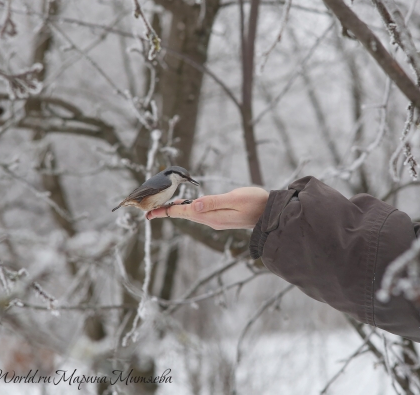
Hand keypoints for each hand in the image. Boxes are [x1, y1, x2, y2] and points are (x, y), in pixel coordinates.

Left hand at [146, 187, 268, 229]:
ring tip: (163, 209)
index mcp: (212, 217)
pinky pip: (200, 214)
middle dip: (168, 212)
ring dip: (178, 211)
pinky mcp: (222, 218)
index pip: (185, 213)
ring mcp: (217, 221)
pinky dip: (189, 210)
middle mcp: (212, 221)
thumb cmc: (256, 202)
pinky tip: (186, 206)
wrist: (270, 213)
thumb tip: (193, 205)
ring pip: (193, 215)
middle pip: (185, 216)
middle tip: (149, 213)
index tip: (151, 213)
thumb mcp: (234, 199)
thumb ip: (214, 202)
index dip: (167, 212)